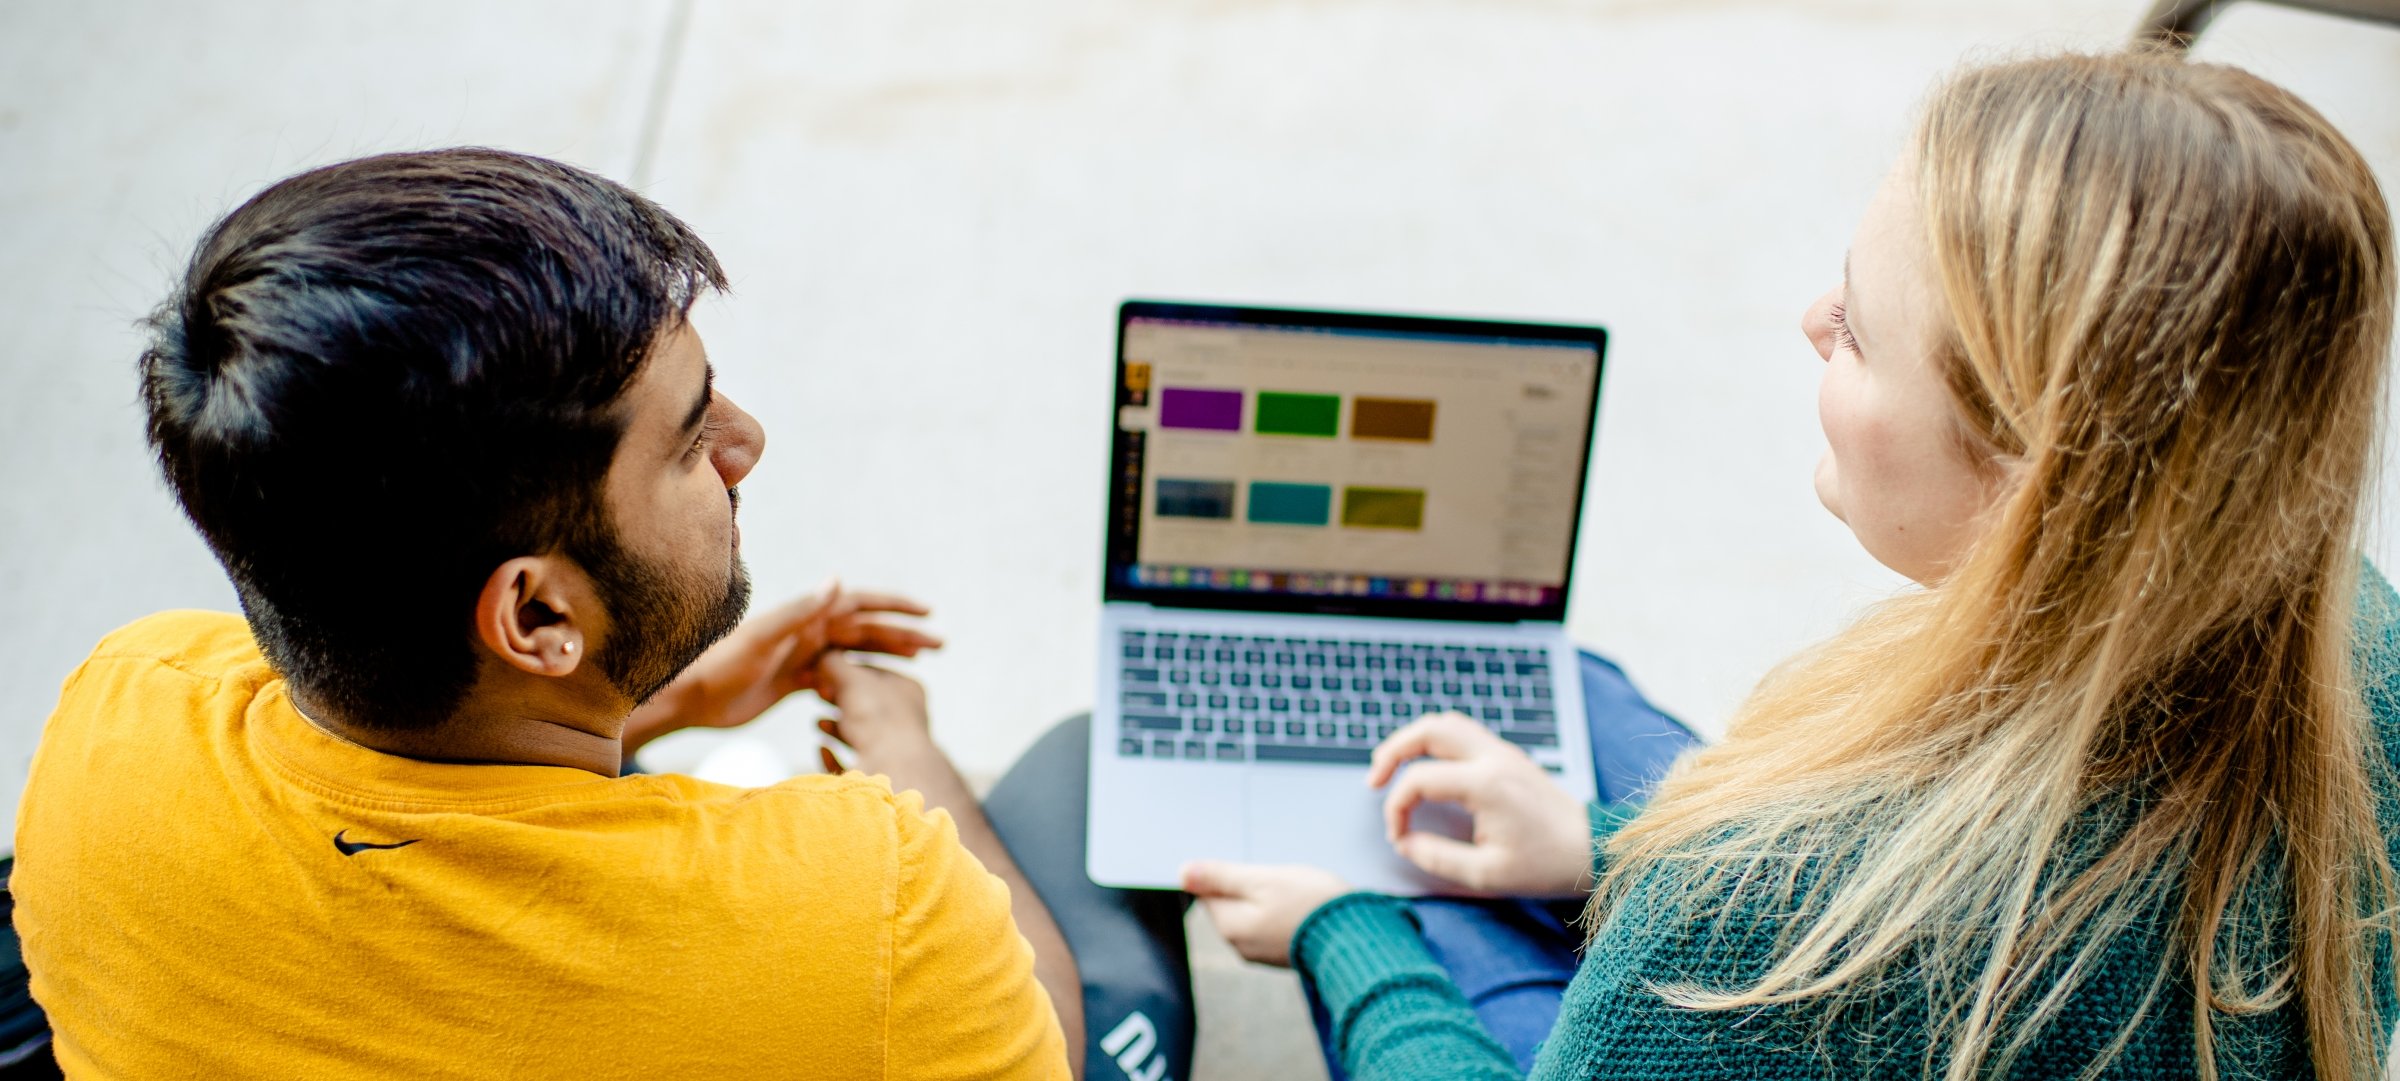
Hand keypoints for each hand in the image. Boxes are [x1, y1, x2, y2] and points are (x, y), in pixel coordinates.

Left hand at [624, 582, 938, 750]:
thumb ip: (800, 610)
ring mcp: (802, 654)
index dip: (893, 606)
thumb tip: (837, 579)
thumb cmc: (719, 665)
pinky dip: (861, 679)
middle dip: (903, 634)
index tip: (926, 612)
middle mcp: (807, 631)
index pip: (859, 604)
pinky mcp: (794, 679)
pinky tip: (881, 690)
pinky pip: (839, 676)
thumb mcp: (762, 638)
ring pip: (856, 652)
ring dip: (888, 654)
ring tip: (922, 663)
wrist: (689, 698)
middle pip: (865, 629)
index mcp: (804, 617)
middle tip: (940, 644)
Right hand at [811, 652, 935, 769]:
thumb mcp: (851, 679)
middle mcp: (905, 720)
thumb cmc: (876, 717)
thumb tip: (823, 655)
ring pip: (859, 735)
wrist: (891, 768)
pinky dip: (835, 755)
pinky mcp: (880, 777)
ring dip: (835, 728)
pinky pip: (853, 764)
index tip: (819, 671)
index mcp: (907, 691)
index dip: (843, 671)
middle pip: (864, 705)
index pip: (872, 674)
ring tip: (818, 723)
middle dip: (837, 700)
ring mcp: (895, 750)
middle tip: (817, 694)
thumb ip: (835, 664)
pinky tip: (821, 748)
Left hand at [1181, 861, 1351, 966]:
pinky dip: (1279, 910)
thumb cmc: (1310, 905)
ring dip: (1264, 896)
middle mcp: (1239, 945)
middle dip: (1245, 885)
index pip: (1207, 892)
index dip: (1225, 872)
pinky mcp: (1282, 952)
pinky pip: (1269, 925)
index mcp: (1229, 926)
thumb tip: (1182, 873)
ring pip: (1251, 913)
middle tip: (1274, 874)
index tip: (1249, 865)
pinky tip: (1299, 904)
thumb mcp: (1263, 880)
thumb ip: (1221, 877)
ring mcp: (1261, 952)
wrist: (1357, 937)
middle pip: (1229, 903)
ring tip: (1291, 888)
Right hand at [1369, 713, 1593, 896]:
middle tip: (1374, 781)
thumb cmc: (1544, 864)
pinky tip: (1428, 766)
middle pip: (1427, 729)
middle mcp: (1492, 758)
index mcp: (1484, 784)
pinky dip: (1436, 742)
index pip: (1419, 781)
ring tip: (1395, 768)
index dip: (1397, 809)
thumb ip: (1437, 858)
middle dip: (1391, 751)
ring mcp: (1502, 752)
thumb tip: (1406, 844)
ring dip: (1413, 740)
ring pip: (1445, 723)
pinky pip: (1464, 732)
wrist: (1592, 848)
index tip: (1400, 838)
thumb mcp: (1486, 874)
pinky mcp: (1509, 756)